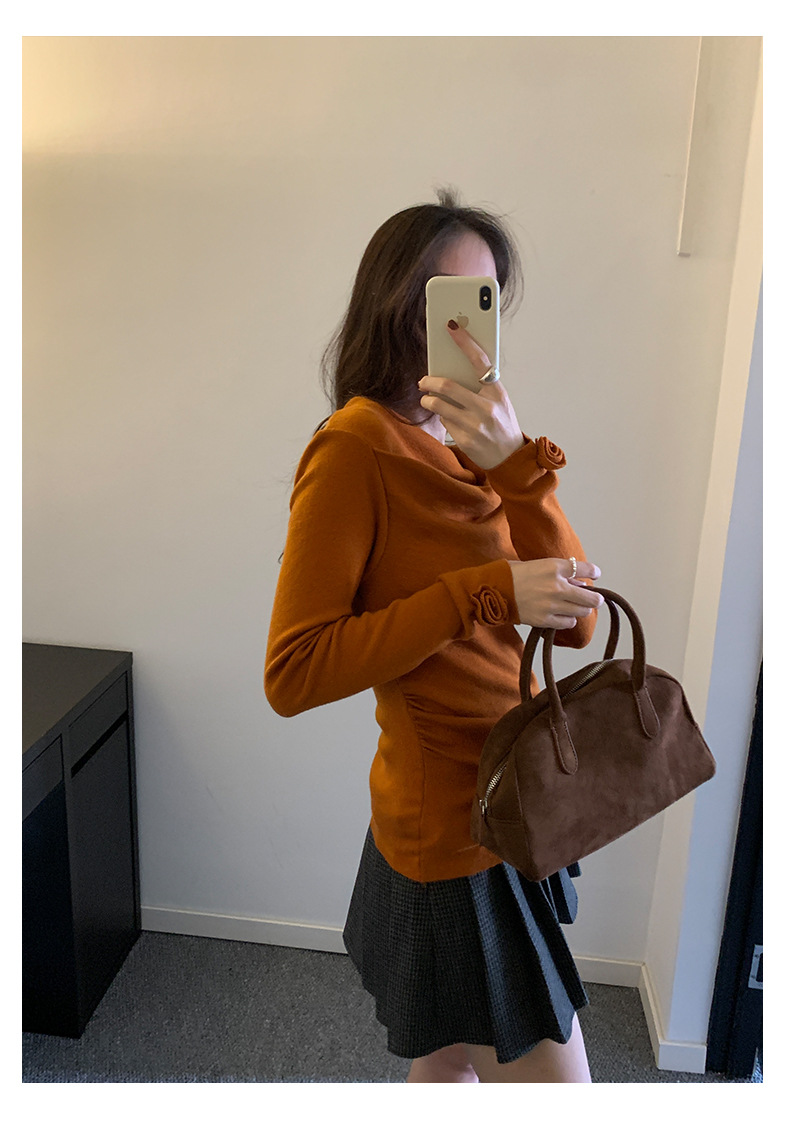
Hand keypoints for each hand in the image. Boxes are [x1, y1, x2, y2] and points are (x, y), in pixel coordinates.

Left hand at [418, 321, 524, 469]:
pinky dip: (441, 417)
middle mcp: (486, 408)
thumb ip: (483, 385)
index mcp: (497, 392)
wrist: (510, 458)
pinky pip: (443, 421)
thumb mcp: (500, 401)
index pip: (480, 360)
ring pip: (438, 405)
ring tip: (428, 399)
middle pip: (447, 386)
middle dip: (428, 381)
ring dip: (428, 400)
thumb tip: (456, 366)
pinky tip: (447, 418)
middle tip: (423, 381)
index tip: (452, 327)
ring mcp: (474, 425)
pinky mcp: (464, 439)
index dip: (465, 341)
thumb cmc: (503, 424)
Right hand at [506, 558, 602, 628]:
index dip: (594, 572)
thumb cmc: (511, 575)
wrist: (492, 591)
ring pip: (582, 612)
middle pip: (590, 597)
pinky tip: (563, 615)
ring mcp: (551, 605)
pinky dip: (568, 620)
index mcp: (554, 567)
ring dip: (581, 609)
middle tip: (594, 599)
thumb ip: (559, 573)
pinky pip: (567, 623)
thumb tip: (578, 581)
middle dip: (595, 598)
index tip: (595, 574)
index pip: (585, 569)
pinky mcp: (544, 620)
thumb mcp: (537, 565)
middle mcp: (556, 586)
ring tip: (575, 607)